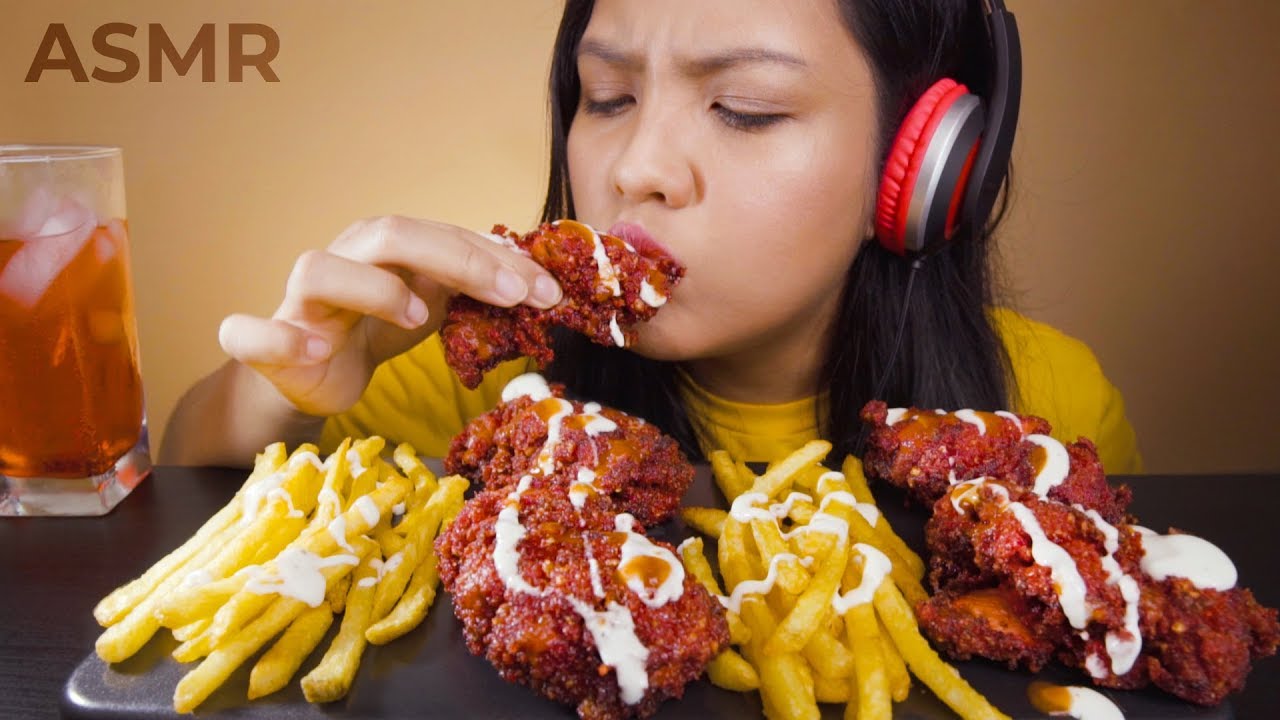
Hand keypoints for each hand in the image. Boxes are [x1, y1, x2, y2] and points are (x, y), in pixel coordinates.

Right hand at [217, 216, 561, 416]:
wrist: (307, 374)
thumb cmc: (372, 327)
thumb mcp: (431, 304)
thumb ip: (471, 289)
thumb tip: (539, 285)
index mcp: (386, 248)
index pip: (445, 235)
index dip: (498, 258)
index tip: (547, 290)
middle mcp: (344, 261)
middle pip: (391, 234)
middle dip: (458, 260)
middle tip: (511, 295)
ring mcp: (301, 301)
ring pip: (320, 270)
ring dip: (372, 288)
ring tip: (415, 316)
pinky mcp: (265, 342)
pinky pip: (251, 332)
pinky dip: (275, 336)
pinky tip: (309, 349)